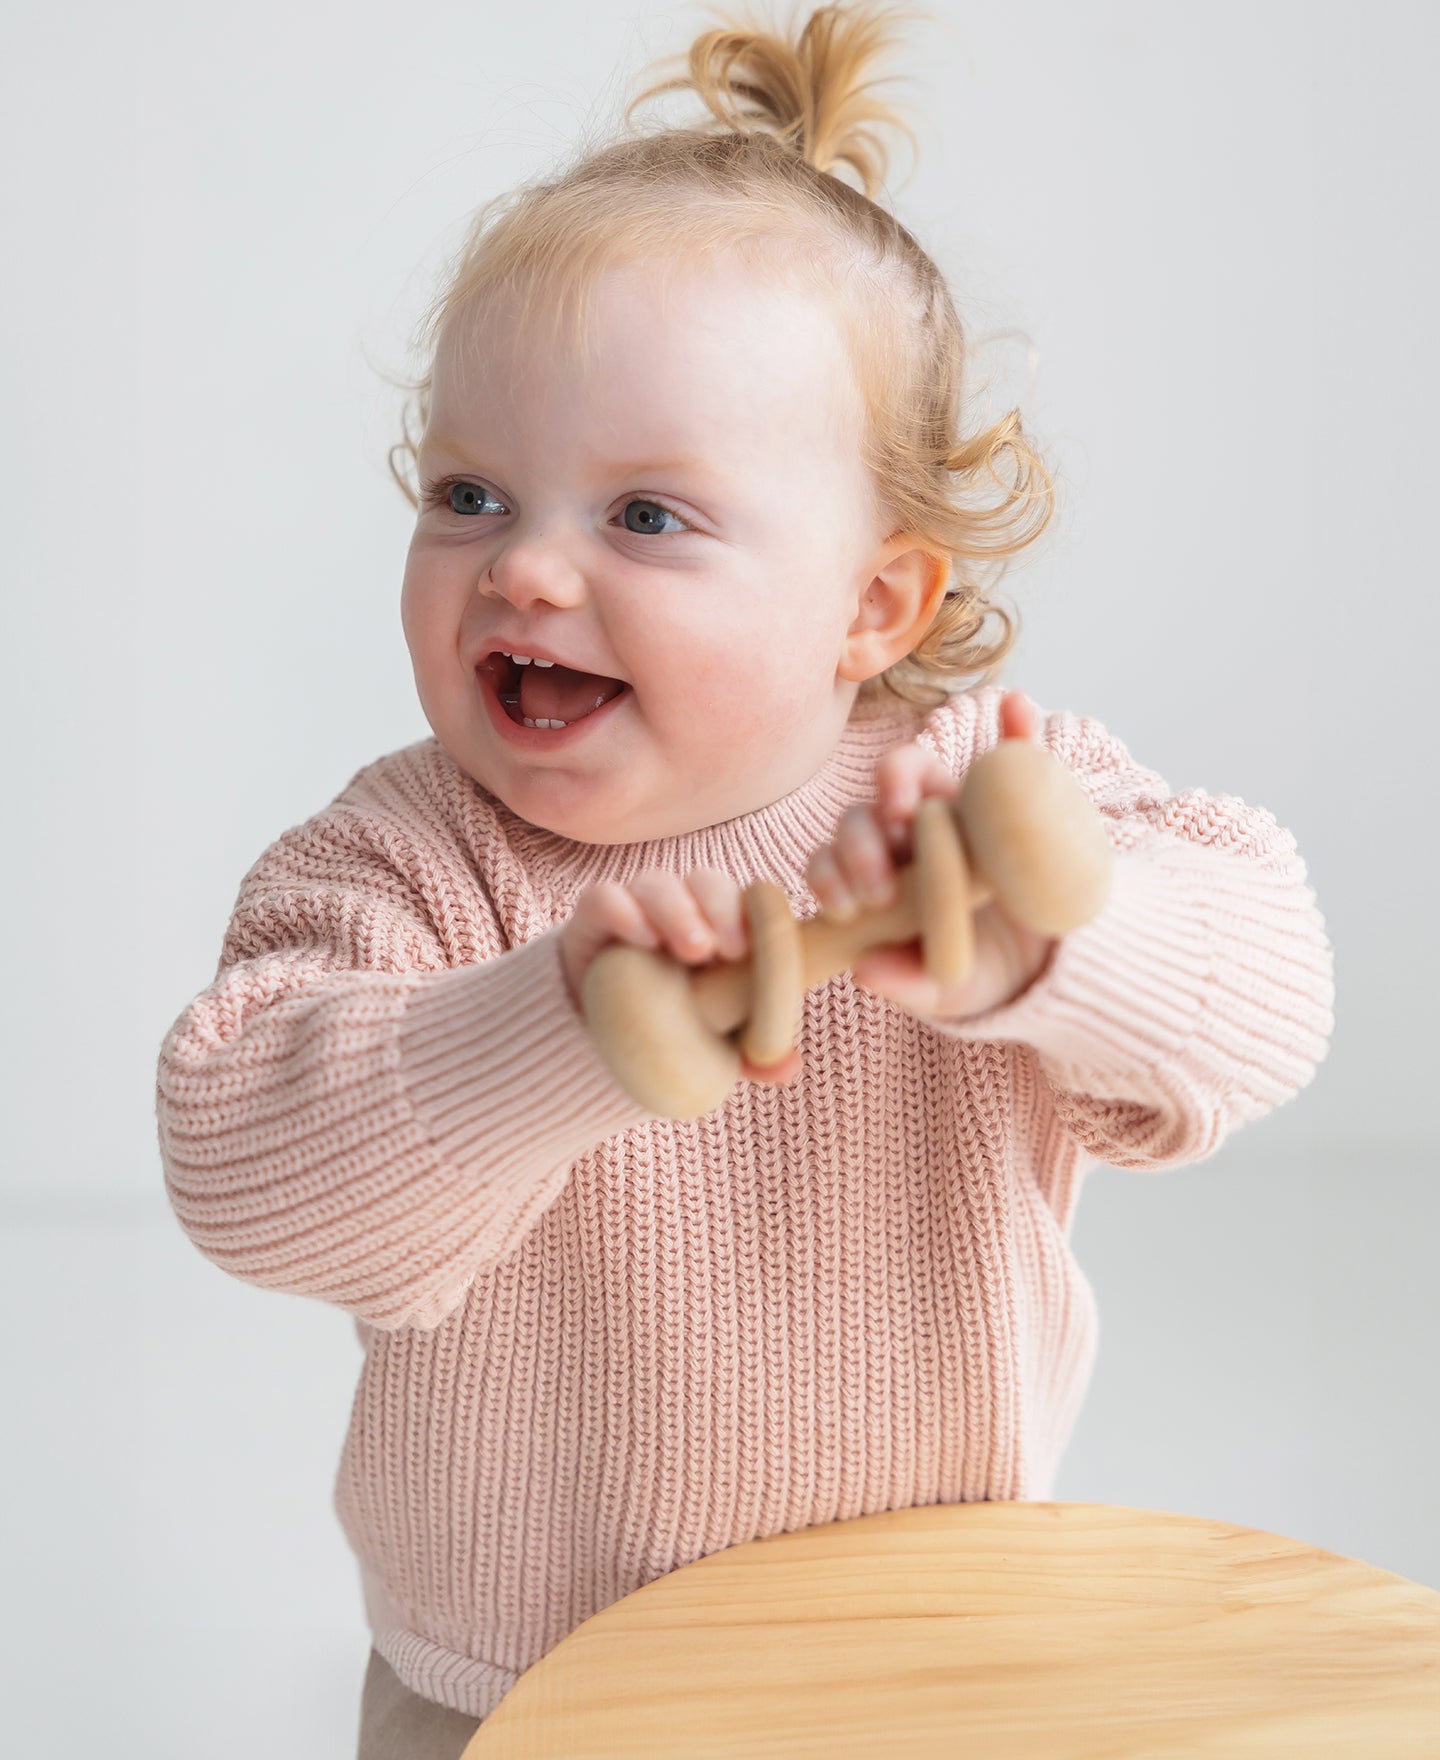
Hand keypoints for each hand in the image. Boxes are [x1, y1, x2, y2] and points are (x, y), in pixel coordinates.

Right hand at [560, 867, 802, 1085]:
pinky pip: (604, 897)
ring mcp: (636, 906)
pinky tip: (639, 937)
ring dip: (678, 910)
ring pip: (657, 883)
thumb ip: (751, 1056)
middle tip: (725, 950)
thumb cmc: (671, 1027)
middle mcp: (682, 906)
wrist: (597, 1033)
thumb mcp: (713, 1047)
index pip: (744, 899)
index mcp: (720, 926)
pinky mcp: (593, 917)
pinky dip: (623, 910)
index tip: (748, 950)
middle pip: (705, 882)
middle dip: (719, 909)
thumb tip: (788, 1068)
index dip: (752, 914)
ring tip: (690, 950)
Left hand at [804, 690, 1059, 1023]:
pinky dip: (1016, 729)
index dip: (831, 872)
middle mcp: (911, 834)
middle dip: (859, 842)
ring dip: (900, 780)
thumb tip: (863, 973)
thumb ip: (906, 984)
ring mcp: (958, 810)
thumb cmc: (980, 973)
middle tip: (879, 882)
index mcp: (884, 877)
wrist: (1047, 969)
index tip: (845, 907)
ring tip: (910, 810)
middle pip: (864, 813)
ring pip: (912, 771)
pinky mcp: (1010, 798)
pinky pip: (1013, 752)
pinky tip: (1018, 710)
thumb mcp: (945, 989)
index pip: (838, 858)